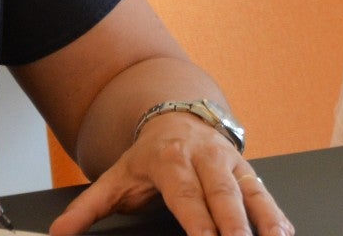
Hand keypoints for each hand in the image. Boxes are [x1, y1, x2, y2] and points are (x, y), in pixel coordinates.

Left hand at [48, 110, 292, 235]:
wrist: (178, 118)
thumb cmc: (148, 157)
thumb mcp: (115, 178)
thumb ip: (87, 209)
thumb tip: (57, 233)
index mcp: (170, 160)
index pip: (186, 194)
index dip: (197, 220)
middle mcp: (205, 159)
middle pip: (223, 196)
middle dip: (235, 227)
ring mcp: (230, 164)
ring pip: (251, 193)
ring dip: (264, 221)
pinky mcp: (249, 173)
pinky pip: (266, 195)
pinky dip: (277, 215)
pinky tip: (285, 234)